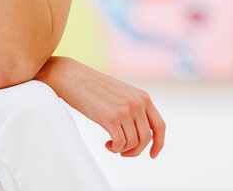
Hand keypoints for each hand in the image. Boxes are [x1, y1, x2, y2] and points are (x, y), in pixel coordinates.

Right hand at [37, 56, 164, 158]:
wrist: (72, 77)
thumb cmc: (94, 87)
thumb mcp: (122, 94)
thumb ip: (135, 109)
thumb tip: (143, 136)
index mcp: (143, 97)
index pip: (159, 126)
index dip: (158, 144)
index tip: (152, 155)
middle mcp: (137, 103)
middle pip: (146, 139)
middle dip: (135, 150)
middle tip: (122, 152)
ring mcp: (124, 110)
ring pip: (133, 143)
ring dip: (122, 149)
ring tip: (111, 143)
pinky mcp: (110, 117)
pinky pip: (120, 144)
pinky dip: (115, 149)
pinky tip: (107, 144)